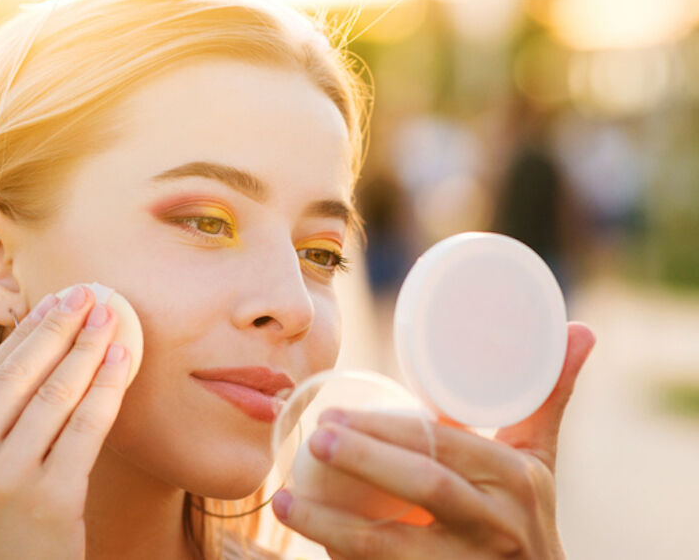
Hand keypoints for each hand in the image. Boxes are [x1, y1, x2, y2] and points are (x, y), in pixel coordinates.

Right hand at [0, 285, 131, 559]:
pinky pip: (85, 428)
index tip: (52, 304)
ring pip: (53, 394)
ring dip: (87, 347)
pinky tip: (123, 358)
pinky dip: (107, 387)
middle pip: (17, 375)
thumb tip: (27, 361)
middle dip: (57, 326)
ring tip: (111, 315)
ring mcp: (2, 481)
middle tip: (87, 293)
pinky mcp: (49, 500)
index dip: (25, 335)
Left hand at [271, 322, 595, 558]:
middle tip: (313, 439)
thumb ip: (545, 396)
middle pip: (425, 488)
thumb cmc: (524, 512)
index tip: (334, 416)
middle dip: (363, 461)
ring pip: (395, 549)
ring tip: (286, 500)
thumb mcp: (538, 458)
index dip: (386, 430)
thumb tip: (580, 327)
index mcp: (517, 480)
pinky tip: (309, 543)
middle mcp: (501, 527)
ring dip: (332, 526)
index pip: (446, 447)